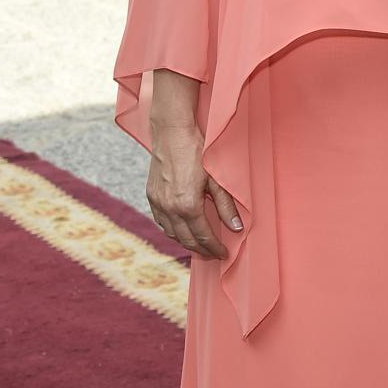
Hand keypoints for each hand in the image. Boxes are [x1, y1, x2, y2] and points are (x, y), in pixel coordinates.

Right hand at [147, 118, 241, 257]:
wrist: (172, 133)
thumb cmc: (197, 152)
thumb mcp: (217, 180)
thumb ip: (226, 206)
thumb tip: (236, 228)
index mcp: (187, 206)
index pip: (203, 236)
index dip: (214, 248)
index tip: (224, 254)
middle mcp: (169, 208)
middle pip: (186, 239)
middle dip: (201, 250)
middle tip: (214, 254)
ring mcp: (157, 203)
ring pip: (171, 233)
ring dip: (186, 242)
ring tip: (200, 244)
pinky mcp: (151, 196)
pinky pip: (161, 221)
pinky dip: (172, 230)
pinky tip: (182, 229)